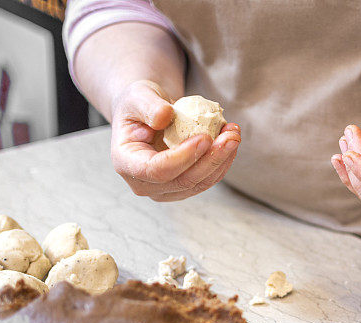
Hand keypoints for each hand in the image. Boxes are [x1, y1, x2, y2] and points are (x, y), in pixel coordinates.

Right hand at [110, 80, 240, 200]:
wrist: (149, 114)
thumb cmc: (139, 104)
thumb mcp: (138, 95)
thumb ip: (148, 105)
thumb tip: (164, 117)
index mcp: (126, 163)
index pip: (156, 170)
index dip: (182, 157)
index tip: (205, 138)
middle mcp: (144, 183)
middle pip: (183, 181)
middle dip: (211, 159)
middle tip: (231, 135)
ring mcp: (165, 189)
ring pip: (199, 183)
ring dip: (222, 160)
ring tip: (234, 133)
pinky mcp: (183, 186)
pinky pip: (207, 179)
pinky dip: (222, 161)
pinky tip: (230, 141)